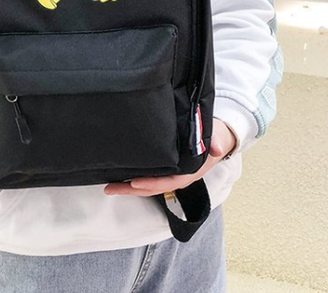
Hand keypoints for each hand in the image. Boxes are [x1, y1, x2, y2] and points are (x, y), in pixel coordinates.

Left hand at [104, 118, 235, 196]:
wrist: (217, 139)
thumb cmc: (213, 137)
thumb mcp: (215, 137)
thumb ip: (215, 143)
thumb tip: (216, 148)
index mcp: (189, 173)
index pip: (168, 182)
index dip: (151, 184)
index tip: (134, 182)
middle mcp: (178, 177)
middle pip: (152, 188)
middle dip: (132, 189)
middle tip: (111, 188)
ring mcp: (171, 176)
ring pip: (148, 186)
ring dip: (129, 187)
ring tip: (110, 186)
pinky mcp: (166, 171)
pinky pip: (149, 178)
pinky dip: (134, 180)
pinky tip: (121, 177)